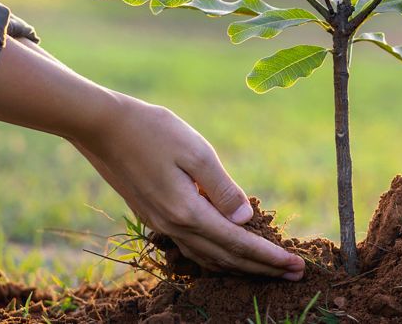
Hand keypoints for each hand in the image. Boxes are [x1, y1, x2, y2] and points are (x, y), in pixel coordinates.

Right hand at [0, 39, 304, 279]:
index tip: (298, 267)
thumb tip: (245, 220)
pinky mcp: (154, 216)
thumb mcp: (196, 152)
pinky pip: (192, 248)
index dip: (270, 258)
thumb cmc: (153, 131)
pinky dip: (216, 255)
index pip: (239, 244)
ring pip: (208, 258)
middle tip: (296, 274)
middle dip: (263, 268)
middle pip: (226, 258)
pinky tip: (227, 250)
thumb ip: (222, 188)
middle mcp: (174, 226)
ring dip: (240, 266)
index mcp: (188, 212)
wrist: (103, 127)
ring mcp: (161, 224)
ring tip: (268, 268)